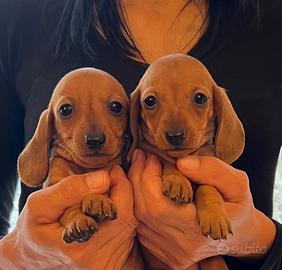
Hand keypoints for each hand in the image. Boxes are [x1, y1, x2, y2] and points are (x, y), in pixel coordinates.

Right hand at [0, 166, 137, 269]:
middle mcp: (97, 259)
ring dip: (123, 205)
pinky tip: (105, 211)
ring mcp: (105, 265)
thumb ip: (70, 190)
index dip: (121, 185)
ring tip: (105, 194)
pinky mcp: (110, 266)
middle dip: (124, 193)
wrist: (30, 259)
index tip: (113, 171)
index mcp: (80, 245)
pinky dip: (121, 217)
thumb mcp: (39, 205)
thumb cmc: (33, 230)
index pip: (119, 211)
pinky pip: (127, 235)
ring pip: (131, 226)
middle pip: (129, 218)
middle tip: (111, 179)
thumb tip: (103, 178)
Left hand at [129, 149, 275, 269]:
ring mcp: (173, 252)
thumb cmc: (237, 203)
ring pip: (139, 218)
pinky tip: (144, 186)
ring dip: (135, 188)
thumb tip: (181, 163)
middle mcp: (184, 246)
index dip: (148, 178)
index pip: (159, 206)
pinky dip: (138, 203)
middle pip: (144, 211)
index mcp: (201, 228)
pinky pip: (142, 226)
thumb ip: (212, 170)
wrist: (240, 233)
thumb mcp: (236, 182)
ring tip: (141, 166)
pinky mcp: (167, 254)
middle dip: (138, 178)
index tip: (152, 156)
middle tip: (141, 156)